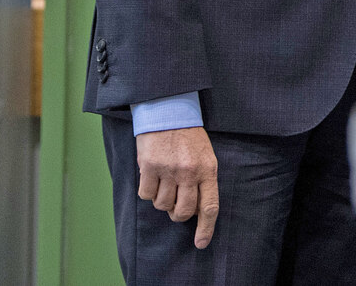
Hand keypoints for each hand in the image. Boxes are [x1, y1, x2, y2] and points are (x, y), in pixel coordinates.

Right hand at [136, 126, 220, 248]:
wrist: (167, 111)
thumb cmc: (188, 136)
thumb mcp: (205, 156)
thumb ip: (203, 181)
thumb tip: (196, 210)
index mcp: (207, 169)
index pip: (209, 206)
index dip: (205, 228)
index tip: (200, 244)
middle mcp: (189, 172)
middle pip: (183, 211)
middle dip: (178, 215)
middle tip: (175, 205)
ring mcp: (168, 170)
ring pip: (163, 205)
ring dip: (162, 200)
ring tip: (164, 183)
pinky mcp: (149, 167)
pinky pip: (146, 195)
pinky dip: (147, 191)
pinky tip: (151, 177)